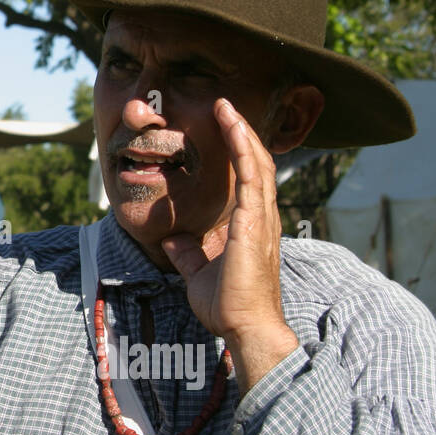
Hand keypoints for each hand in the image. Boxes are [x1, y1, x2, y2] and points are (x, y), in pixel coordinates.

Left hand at [160, 98, 299, 393]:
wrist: (244, 327)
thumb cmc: (228, 306)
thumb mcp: (199, 274)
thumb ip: (189, 255)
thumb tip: (172, 242)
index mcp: (253, 227)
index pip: (250, 179)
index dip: (240, 152)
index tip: (225, 128)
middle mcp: (263, 218)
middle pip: (257, 164)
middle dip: (241, 133)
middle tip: (225, 107)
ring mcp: (263, 219)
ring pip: (258, 163)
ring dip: (242, 133)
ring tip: (226, 108)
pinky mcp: (255, 223)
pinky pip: (253, 176)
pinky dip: (243, 148)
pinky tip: (233, 128)